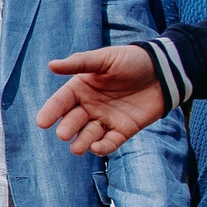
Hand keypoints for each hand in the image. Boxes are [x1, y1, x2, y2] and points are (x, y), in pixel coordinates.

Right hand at [35, 46, 168, 155]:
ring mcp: (106, 119)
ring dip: (82, 142)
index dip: (51, 111)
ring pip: (89, 134)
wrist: (164, 71)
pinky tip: (97, 148)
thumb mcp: (105, 59)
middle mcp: (90, 106)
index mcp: (81, 88)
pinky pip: (111, 141)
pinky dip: (103, 147)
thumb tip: (51, 65)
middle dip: (68, 128)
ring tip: (78, 148)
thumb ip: (80, 63)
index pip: (61, 101)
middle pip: (74, 120)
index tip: (42, 122)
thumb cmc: (131, 60)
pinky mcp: (124, 129)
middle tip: (63, 134)